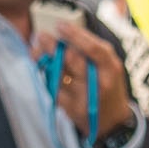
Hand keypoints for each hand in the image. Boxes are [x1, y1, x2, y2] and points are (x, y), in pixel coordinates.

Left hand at [50, 21, 133, 144]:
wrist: (112, 122)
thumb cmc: (109, 86)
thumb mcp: (110, 67)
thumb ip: (93, 50)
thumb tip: (66, 30)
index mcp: (111, 68)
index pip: (93, 48)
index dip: (75, 35)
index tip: (60, 25)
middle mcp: (99, 83)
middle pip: (72, 60)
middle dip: (53, 45)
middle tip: (41, 35)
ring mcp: (84, 98)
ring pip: (58, 74)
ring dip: (44, 59)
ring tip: (36, 48)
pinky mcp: (71, 109)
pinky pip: (53, 88)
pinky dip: (45, 75)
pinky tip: (41, 66)